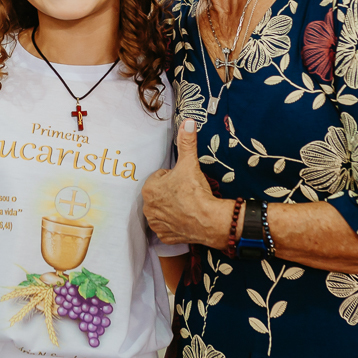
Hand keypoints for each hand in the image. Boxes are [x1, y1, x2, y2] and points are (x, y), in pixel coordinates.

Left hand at [142, 119, 228, 247]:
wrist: (209, 220)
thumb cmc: (196, 191)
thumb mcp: (189, 163)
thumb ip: (187, 142)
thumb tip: (188, 121)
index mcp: (149, 189)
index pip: (160, 177)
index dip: (174, 177)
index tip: (184, 180)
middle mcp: (148, 208)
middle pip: (160, 194)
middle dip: (171, 192)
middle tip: (186, 192)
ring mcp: (156, 224)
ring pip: (163, 210)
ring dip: (172, 207)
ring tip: (187, 205)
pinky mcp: (165, 236)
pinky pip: (168, 227)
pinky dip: (175, 223)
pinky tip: (185, 218)